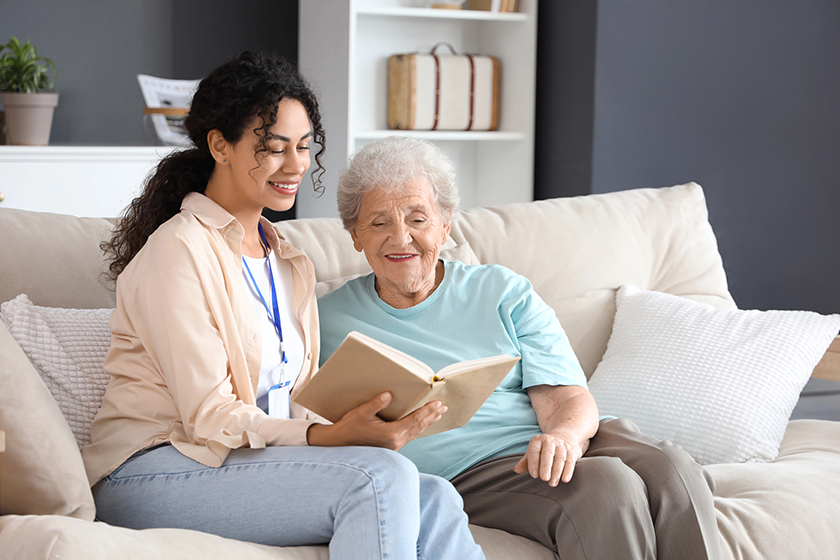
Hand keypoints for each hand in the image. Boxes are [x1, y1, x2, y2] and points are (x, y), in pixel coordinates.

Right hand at [307, 392, 446, 449]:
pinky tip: (421, 424)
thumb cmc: (350, 427)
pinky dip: (418, 428)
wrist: (340, 444)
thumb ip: (376, 404)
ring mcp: (394, 446)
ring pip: (416, 432)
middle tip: (444, 407)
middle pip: (419, 426)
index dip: (427, 410)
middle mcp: (396, 441)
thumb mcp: (361, 413)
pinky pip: (410, 436)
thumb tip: (388, 394)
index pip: (415, 419)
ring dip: (427, 422)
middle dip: (432, 416)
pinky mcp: (392, 447)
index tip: (438, 403)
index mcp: (391, 433)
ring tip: (437, 414)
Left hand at [513, 433, 587, 485]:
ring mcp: (561, 445)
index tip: (534, 475)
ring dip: (556, 472)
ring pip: (560, 458)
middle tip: (544, 479)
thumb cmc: (543, 450)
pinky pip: (570, 461)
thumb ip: (525, 462)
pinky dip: (568, 471)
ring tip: (552, 484)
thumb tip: (516, 470)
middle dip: (546, 467)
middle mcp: (549, 441)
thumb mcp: (533, 453)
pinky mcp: (572, 451)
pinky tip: (565, 480)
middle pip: (548, 454)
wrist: (564, 437)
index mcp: (537, 440)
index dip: (533, 463)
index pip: (534, 451)